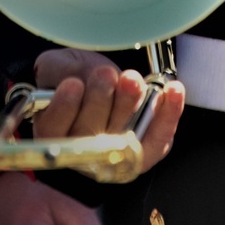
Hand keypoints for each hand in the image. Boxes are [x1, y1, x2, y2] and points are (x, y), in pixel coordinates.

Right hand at [33, 48, 184, 171]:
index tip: (73, 84)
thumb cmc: (75, 76)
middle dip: (100, 99)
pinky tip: (173, 91)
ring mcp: (113, 156)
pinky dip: (168, 114)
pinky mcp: (141, 153)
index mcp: (51, 133)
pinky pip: (156, 141)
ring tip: (130, 80)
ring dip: (129, 102)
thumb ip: (60, 72)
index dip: (64, 108)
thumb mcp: (59, 68)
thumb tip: (74, 78)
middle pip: (89, 134)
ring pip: (122, 135)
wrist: (98, 81)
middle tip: (105, 75)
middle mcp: (79, 153)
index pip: (53, 129)